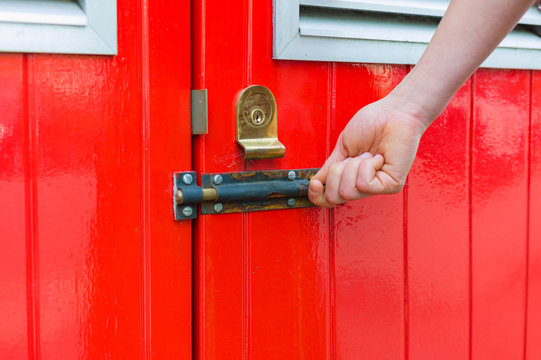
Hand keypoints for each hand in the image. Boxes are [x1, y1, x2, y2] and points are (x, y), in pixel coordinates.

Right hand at [308, 95, 430, 207]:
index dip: (317, 195)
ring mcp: (378, 187)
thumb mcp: (343, 147)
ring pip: (348, 191)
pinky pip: (364, 184)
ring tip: (367, 154)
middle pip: (335, 197)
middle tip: (352, 157)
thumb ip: (330, 167)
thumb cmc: (373, 122)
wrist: (395, 112)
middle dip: (336, 173)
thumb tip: (316, 182)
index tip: (315, 183)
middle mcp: (363, 185)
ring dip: (352, 167)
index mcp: (350, 176)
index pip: (329, 199)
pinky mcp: (391, 185)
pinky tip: (378, 156)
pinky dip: (367, 166)